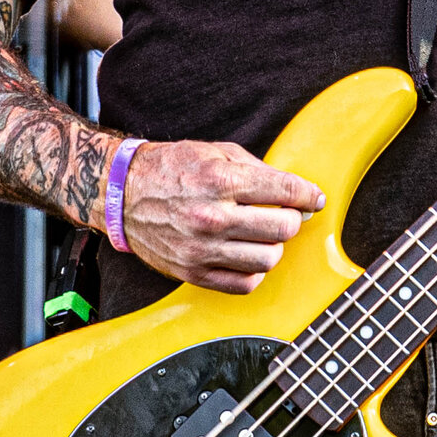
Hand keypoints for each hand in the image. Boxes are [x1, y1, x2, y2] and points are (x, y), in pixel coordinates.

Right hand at [118, 139, 325, 293]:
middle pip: (283, 228)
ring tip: (263, 235)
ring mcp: (201, 249)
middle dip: (292, 219)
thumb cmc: (173, 169)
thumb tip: (297, 191)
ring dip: (273, 246)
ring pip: (268, 259)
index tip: (313, 198)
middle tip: (285, 214)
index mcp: (221, 181)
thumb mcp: (217, 153)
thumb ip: (259, 171)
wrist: (123, 193)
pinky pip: (243, 283)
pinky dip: (255, 271)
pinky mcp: (192, 272)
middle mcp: (212, 217)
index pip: (286, 192)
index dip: (308, 195)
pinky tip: (248, 254)